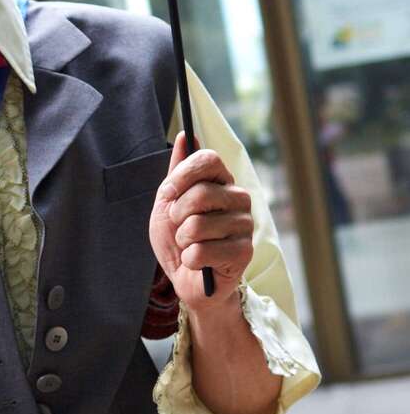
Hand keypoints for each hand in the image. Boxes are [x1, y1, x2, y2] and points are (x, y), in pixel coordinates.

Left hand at [149, 133, 253, 310]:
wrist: (185, 278)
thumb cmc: (177, 240)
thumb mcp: (168, 204)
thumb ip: (176, 173)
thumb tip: (183, 135)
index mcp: (221, 182)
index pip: (208, 159)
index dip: (182, 176)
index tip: (168, 194)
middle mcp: (238, 199)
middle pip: (201, 193)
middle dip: (177, 215)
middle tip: (180, 227)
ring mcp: (245, 225)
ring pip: (198, 225)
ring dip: (183, 241)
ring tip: (190, 246)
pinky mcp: (244, 252)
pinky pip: (201, 251)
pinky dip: (190, 260)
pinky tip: (199, 262)